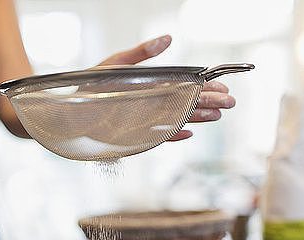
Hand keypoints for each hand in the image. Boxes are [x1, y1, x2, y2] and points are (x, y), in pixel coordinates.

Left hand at [98, 35, 235, 141]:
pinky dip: (174, 134)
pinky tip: (189, 132)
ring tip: (218, 115)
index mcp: (154, 86)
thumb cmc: (94, 84)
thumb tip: (168, 39)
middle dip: (209, 102)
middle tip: (230, 102)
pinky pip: (160, 135)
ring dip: (198, 117)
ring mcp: (148, 120)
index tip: (222, 85)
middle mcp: (154, 104)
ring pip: (179, 119)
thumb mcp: (120, 63)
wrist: (73, 108)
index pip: (186, 86)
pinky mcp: (138, 134)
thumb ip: (144, 53)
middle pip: (188, 103)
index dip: (205, 86)